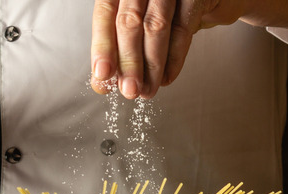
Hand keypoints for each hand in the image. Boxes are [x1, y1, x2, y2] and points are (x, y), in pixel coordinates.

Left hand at [89, 0, 287, 98]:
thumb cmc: (174, 6)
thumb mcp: (144, 22)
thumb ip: (124, 47)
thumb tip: (105, 82)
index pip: (106, 13)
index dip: (103, 48)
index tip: (101, 77)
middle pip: (129, 20)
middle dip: (128, 62)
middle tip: (129, 91)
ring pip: (157, 25)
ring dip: (152, 65)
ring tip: (148, 91)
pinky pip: (186, 27)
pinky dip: (175, 57)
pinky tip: (168, 78)